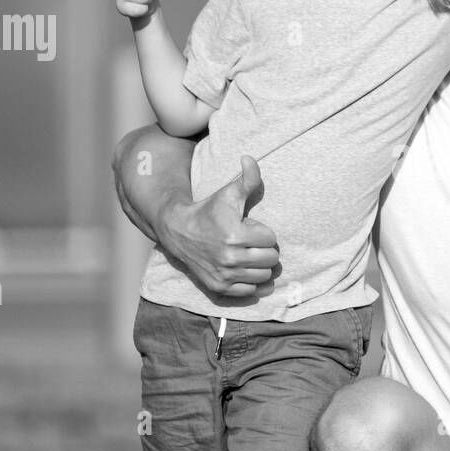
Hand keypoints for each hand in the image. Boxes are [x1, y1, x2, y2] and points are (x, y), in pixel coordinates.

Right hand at [158, 155, 280, 297]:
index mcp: (236, 235)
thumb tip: (250, 158)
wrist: (178, 231)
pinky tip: (244, 270)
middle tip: (252, 243)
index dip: (263, 232)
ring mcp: (225, 275)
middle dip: (265, 249)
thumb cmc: (208, 210)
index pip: (271, 240)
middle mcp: (230, 258)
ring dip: (260, 266)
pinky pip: (251, 292)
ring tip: (249, 255)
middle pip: (271, 259)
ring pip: (264, 277)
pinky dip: (252, 282)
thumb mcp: (228, 193)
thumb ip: (246, 178)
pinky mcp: (220, 287)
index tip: (250, 228)